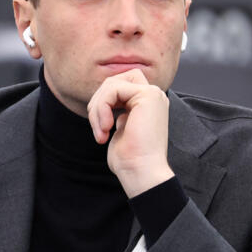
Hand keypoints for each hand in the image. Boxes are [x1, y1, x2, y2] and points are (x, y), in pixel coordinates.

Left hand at [87, 69, 174, 196]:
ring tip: (101, 132)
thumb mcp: (119, 128)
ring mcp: (152, 94)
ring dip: (97, 108)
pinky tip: (106, 128)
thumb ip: (116, 111)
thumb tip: (103, 100)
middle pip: (115, 80)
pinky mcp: (147, 95)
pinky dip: (102, 108)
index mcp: (148, 103)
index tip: (102, 128)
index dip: (104, 102)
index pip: (119, 86)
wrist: (141, 172)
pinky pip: (113, 90)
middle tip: (98, 128)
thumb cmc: (129, 159)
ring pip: (111, 84)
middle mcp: (153, 96)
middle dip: (99, 101)